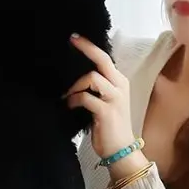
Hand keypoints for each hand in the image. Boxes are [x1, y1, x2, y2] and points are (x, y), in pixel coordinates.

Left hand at [65, 35, 134, 160]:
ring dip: (75, 85)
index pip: (105, 58)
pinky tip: (69, 105)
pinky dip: (74, 99)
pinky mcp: (107, 111)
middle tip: (71, 41)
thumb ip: (97, 87)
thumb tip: (76, 75)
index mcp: (119, 81)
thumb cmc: (110, 126)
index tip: (74, 37)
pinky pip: (85, 97)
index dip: (90, 46)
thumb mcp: (106, 101)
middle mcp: (120, 86)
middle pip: (102, 60)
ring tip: (67, 95)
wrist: (121, 151)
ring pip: (92, 78)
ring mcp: (115, 98)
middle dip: (86, 49)